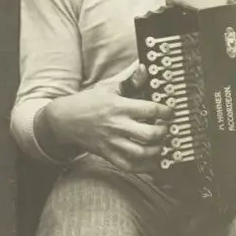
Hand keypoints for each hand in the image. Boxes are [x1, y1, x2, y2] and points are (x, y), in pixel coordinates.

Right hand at [39, 66, 171, 173]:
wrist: (65, 120)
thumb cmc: (88, 102)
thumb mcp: (108, 87)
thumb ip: (129, 79)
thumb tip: (143, 68)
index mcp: (119, 107)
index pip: (150, 110)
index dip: (165, 111)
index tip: (170, 111)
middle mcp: (117, 126)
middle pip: (148, 134)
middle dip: (163, 132)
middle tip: (166, 128)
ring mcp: (112, 142)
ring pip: (140, 153)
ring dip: (156, 150)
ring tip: (161, 144)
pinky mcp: (108, 154)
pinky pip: (128, 166)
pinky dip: (143, 167)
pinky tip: (151, 161)